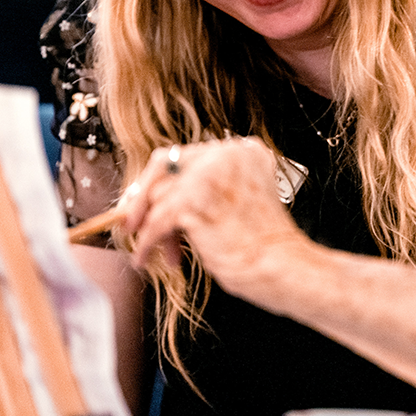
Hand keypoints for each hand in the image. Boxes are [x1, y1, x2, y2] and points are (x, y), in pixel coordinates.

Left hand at [122, 137, 306, 297]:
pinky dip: (146, 243)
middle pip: (165, 163)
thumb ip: (208, 186)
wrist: (281, 265)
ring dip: (149, 227)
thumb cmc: (263, 243)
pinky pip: (155, 222)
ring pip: (159, 196)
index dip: (162, 180)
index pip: (187, 154)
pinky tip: (145, 257)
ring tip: (154, 250)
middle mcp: (227, 154)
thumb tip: (158, 194)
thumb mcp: (238, 200)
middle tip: (134, 221)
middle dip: (144, 196)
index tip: (147, 200)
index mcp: (244, 150)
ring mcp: (210, 174)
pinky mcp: (194, 201)